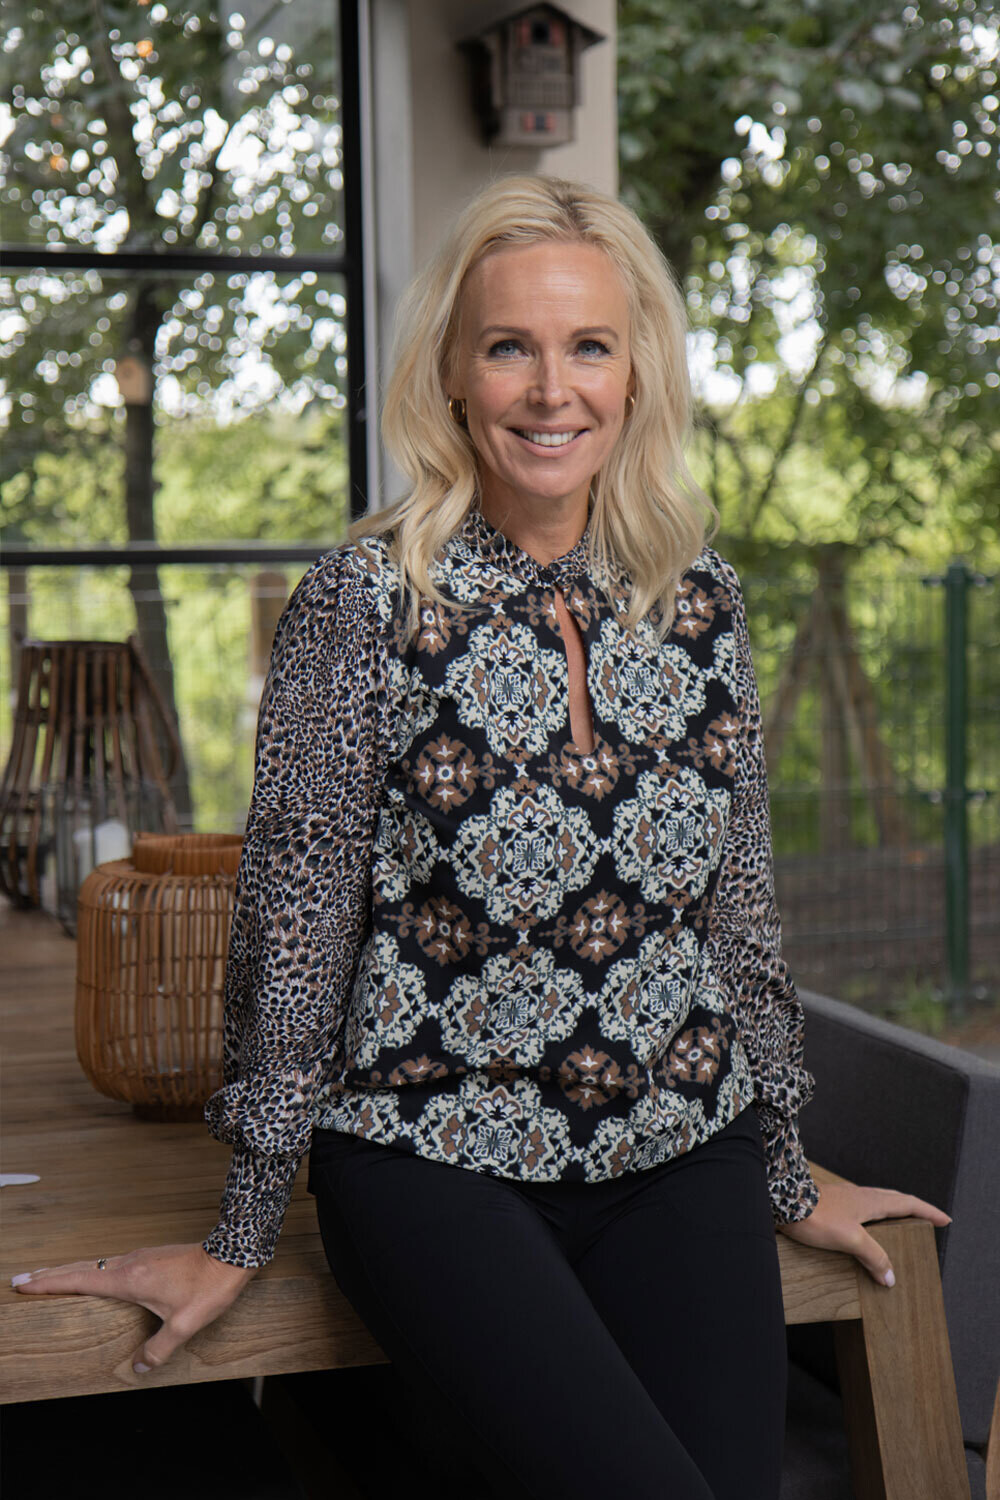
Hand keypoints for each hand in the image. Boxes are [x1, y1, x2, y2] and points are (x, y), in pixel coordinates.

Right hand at [10, 1243, 259, 1375]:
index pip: (79, 1280)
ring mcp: (140, 1257)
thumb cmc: (208, 1287)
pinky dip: (91, 1268)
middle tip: (20, 1279)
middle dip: (49, 1274)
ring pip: (95, 1263)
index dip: (49, 1283)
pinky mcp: (150, 1256)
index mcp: (130, 1279)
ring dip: (69, 1270)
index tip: (23, 1284)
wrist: (232, 1255)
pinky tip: (94, 1276)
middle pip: (80, 1268)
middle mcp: (129, 1264)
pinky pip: (110, 1263)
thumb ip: (159, 1348)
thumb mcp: (184, 1325)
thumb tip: (139, 1367)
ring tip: (49, 1277)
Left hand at [776, 1182, 951, 1285]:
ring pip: (877, 1203)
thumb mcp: (850, 1240)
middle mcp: (860, 1195)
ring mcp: (845, 1198)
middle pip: (894, 1199)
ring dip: (893, 1212)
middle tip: (927, 1219)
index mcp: (870, 1200)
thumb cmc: (815, 1216)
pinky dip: (873, 1217)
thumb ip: (873, 1257)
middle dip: (913, 1209)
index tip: (945, 1219)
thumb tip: (891, 1277)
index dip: (927, 1212)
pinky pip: (861, 1209)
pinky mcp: (831, 1205)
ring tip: (900, 1224)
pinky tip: (864, 1228)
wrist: (781, 1201)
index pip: (907, 1204)